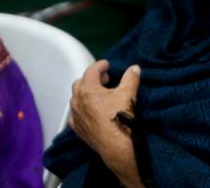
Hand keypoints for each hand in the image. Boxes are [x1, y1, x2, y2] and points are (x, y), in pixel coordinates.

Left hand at [69, 60, 143, 186]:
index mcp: (88, 89)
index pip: (91, 71)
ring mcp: (75, 115)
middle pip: (81, 83)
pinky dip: (82, 109)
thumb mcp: (128, 94)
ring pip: (76, 98)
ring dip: (86, 93)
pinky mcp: (77, 128)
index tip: (106, 65)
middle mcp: (77, 101)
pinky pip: (75, 114)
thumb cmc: (120, 117)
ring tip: (99, 95)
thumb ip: (131, 77)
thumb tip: (134, 68)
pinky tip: (90, 111)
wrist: (116, 145)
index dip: (100, 66)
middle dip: (92, 79)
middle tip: (105, 80)